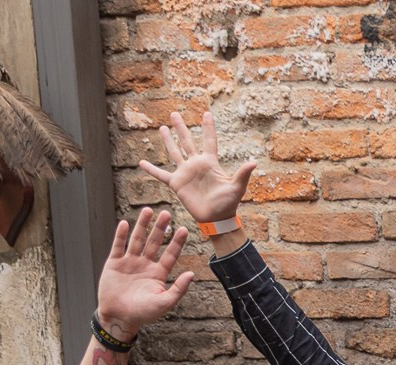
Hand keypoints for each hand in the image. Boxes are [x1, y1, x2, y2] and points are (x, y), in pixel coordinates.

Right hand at [94, 209, 194, 342]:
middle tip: (167, 213)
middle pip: (154, 242)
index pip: (170, 254)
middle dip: (160, 228)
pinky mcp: (114, 263)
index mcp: (159, 273)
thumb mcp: (165, 302)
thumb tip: (192, 273)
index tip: (184, 229)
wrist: (119, 318)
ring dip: (142, 225)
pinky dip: (122, 235)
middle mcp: (145, 265)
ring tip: (148, 211)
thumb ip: (179, 288)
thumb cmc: (143, 313)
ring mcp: (130, 262)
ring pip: (137, 240)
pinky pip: (119, 246)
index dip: (177, 242)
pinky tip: (126, 223)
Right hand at [139, 110, 255, 226]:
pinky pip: (161, 175)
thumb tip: (254, 162)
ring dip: (168, 140)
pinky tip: (141, 163)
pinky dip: (151, 170)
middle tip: (174, 113)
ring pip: (174, 152)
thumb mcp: (237, 187)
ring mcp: (185, 173)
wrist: (216, 219)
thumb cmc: (228, 203)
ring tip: (162, 128)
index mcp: (210, 163)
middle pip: (187, 141)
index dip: (208, 127)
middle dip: (181, 128)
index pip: (209, 140)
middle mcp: (196, 165)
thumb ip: (243, 174)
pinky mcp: (177, 184)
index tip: (207, 113)